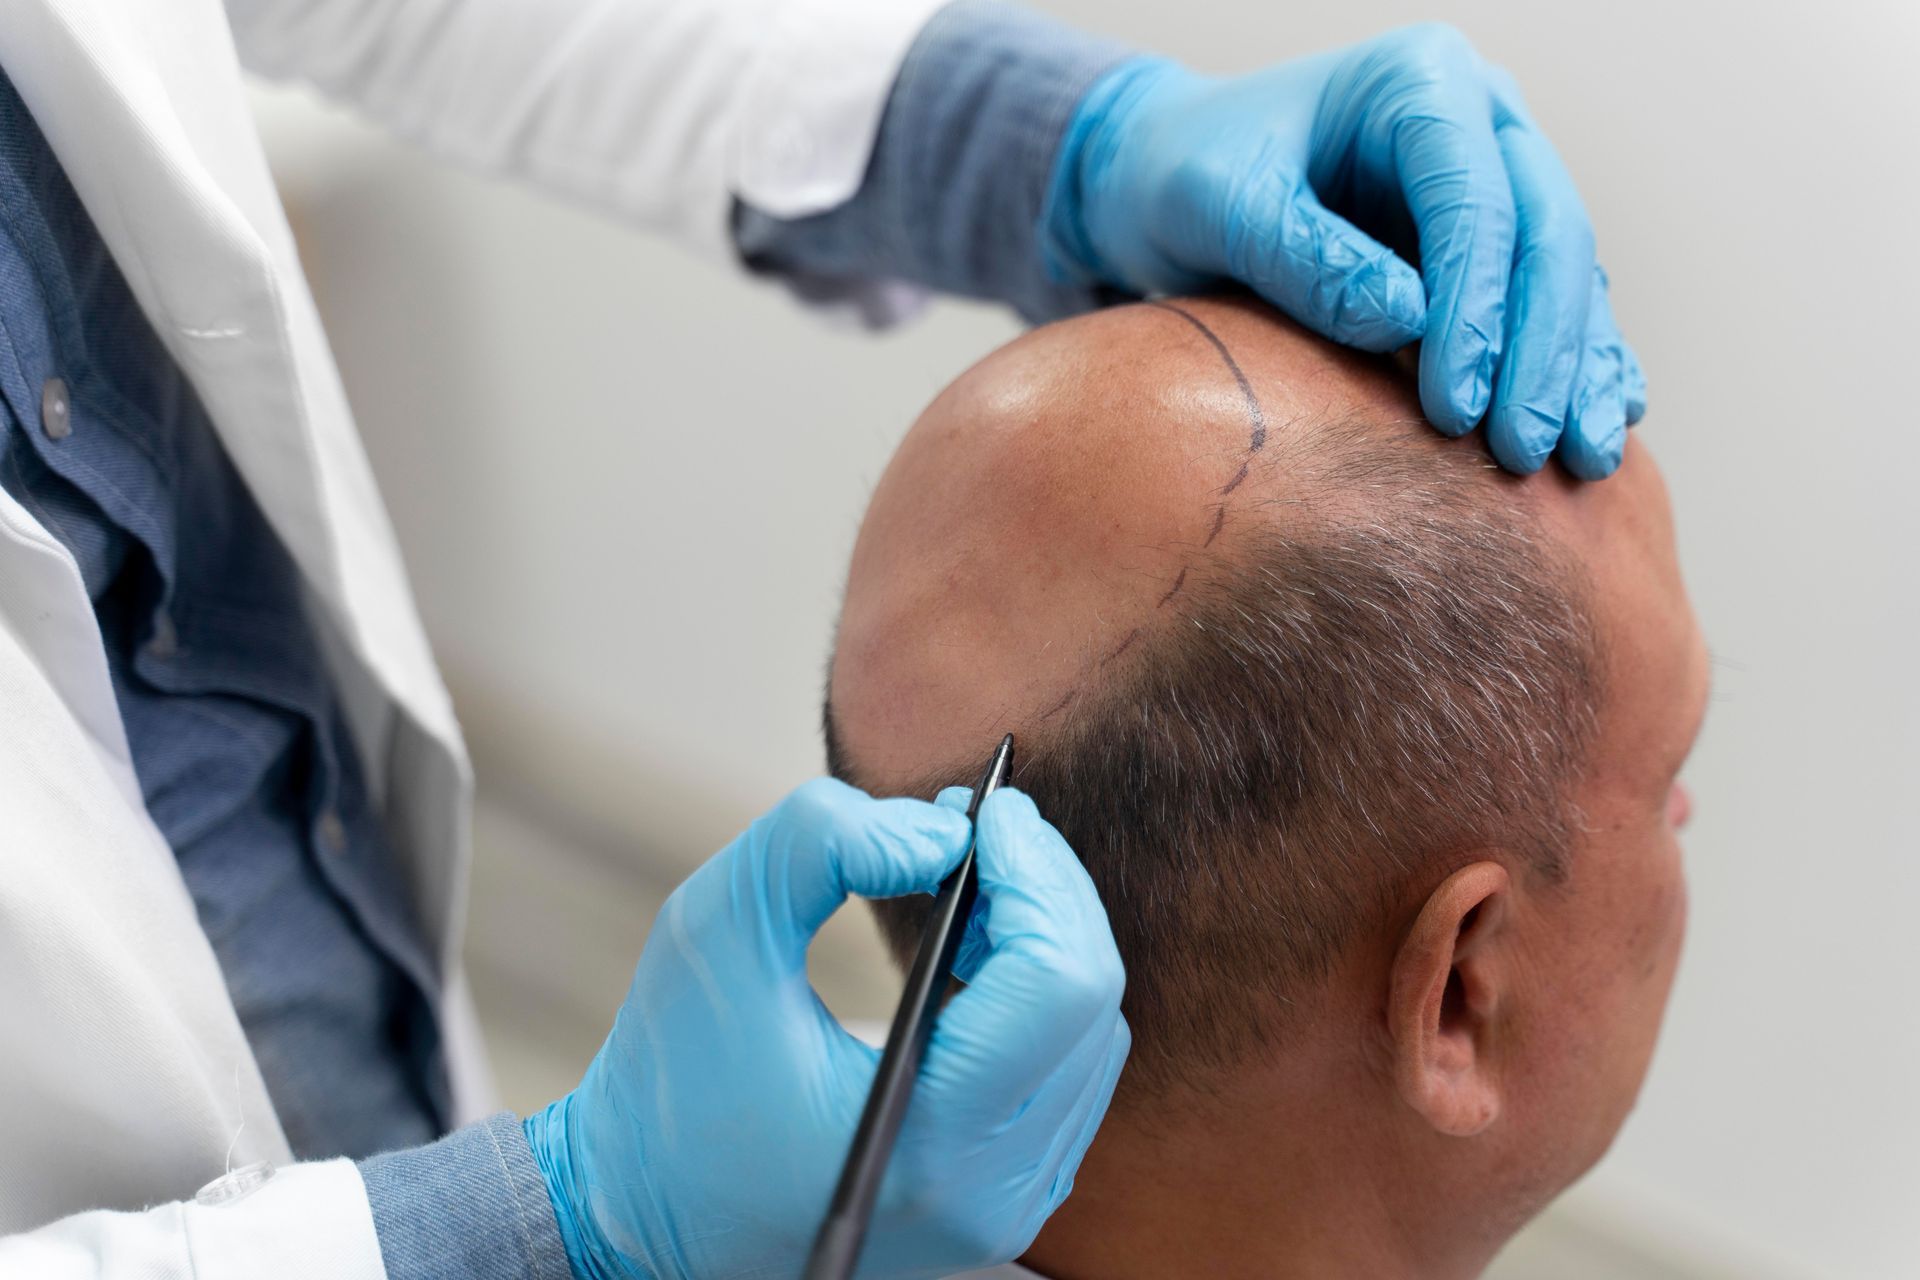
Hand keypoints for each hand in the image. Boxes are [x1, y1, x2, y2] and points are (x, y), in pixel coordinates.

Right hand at [524, 778, 1129, 1279]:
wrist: (642, 1210)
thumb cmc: (671, 1077)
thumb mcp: (713, 925)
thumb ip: (822, 845)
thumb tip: (942, 831)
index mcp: (925, 1139)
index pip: (1058, 986)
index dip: (1037, 875)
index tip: (994, 810)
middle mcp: (988, 1192)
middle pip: (1091, 1002)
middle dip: (1046, 889)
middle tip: (988, 821)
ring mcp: (1004, 1207)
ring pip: (1094, 1034)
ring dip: (1046, 935)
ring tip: (975, 874)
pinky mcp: (1001, 1199)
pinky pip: (1068, 1072)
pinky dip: (1038, 991)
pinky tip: (979, 945)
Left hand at [1042, 23, 1644, 477]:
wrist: (1167, 179)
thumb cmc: (1184, 177)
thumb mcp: (1219, 207)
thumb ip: (1304, 258)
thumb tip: (1407, 321)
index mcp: (1418, 79)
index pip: (1474, 197)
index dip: (1475, 308)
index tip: (1454, 410)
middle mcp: (1480, 117)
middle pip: (1547, 232)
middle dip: (1542, 349)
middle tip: (1525, 451)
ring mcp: (1499, 176)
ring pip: (1570, 273)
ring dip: (1577, 369)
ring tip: (1585, 460)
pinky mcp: (1496, 240)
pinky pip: (1558, 302)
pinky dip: (1579, 363)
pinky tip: (1602, 423)